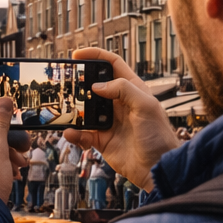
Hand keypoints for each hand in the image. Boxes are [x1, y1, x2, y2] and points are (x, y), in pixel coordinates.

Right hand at [62, 47, 178, 191]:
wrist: (157, 168)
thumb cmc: (158, 136)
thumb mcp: (145, 106)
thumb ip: (123, 89)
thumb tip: (97, 86)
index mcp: (132, 89)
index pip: (112, 65)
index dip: (95, 56)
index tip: (77, 55)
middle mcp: (119, 103)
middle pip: (94, 86)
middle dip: (79, 83)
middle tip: (64, 82)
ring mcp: (109, 121)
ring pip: (85, 110)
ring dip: (73, 110)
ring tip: (63, 108)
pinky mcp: (102, 139)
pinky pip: (83, 133)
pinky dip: (75, 134)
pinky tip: (71, 133)